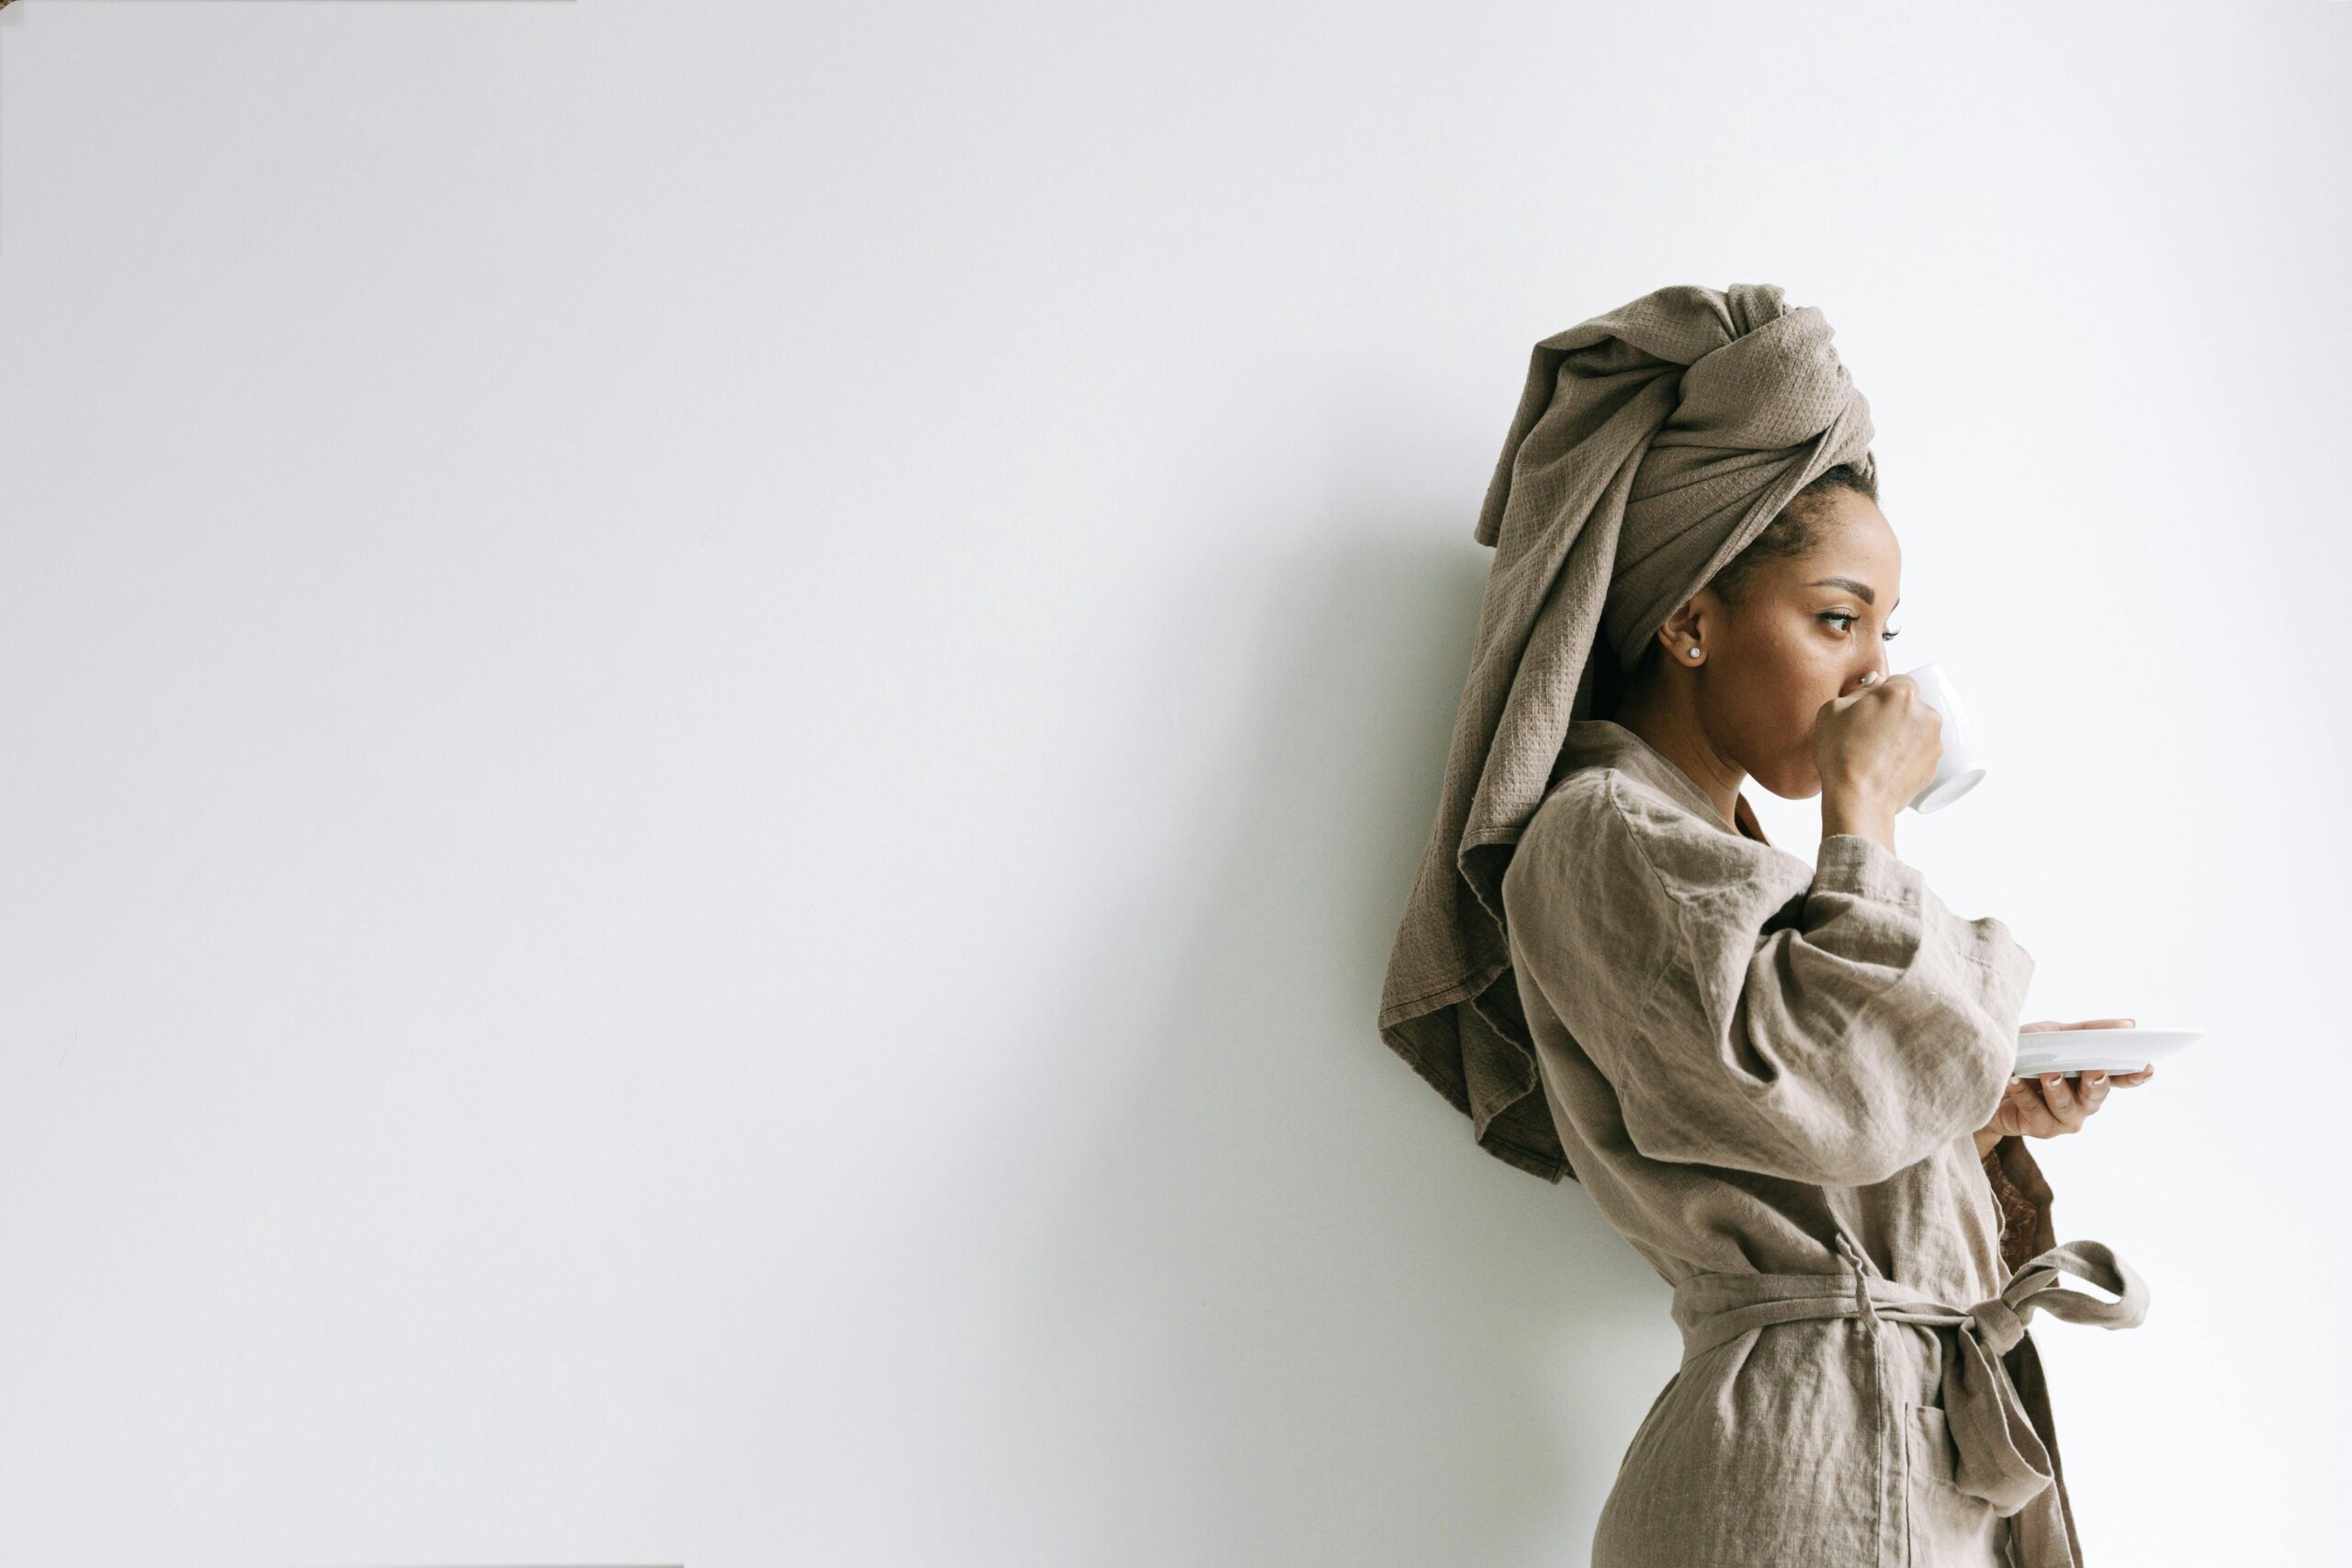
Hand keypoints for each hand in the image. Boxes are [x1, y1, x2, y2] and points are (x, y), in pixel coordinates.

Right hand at [1817, 674, 1941, 844]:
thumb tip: (1874, 687)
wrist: (1857, 800)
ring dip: (1903, 736)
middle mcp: (1927, 715)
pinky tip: (1885, 768)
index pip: (1899, 681)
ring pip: (1918, 731)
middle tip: (1869, 733)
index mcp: (1903, 694)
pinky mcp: (1934, 767)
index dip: (1881, 694)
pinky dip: (1907, 758)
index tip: (1868, 708)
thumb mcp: (1832, 709)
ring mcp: (1934, 743)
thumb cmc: (1841, 754)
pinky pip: (1920, 754)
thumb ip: (1857, 691)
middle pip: (1911, 706)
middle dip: (1895, 715)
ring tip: (1877, 754)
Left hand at [1974, 1017, 2156, 1152]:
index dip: (2135, 1075)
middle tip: (2095, 1069)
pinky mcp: (2038, 1128)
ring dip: (2057, 1088)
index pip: (2119, 1078)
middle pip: (2096, 1095)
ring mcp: (2062, 1119)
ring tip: (2048, 1072)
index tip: (2147, 1066)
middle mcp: (2082, 1103)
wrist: (1982, 1080)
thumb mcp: (2052, 1035)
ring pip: (2066, 1106)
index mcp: (2089, 1078)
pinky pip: (2034, 1111)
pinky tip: (2015, 1079)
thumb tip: (2128, 1024)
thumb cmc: (2023, 1056)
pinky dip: (2025, 1093)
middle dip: (2097, 1082)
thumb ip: (2086, 1031)